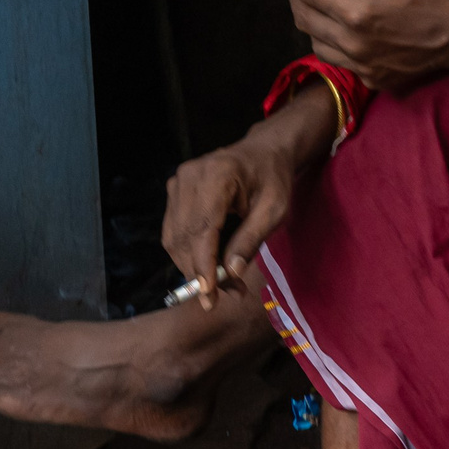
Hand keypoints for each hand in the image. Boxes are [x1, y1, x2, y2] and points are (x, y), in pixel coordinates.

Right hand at [161, 88, 336, 306]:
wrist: (263, 152)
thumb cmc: (273, 178)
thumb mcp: (274, 210)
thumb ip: (251, 239)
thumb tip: (230, 273)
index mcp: (217, 176)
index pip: (202, 229)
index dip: (203, 266)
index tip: (209, 296)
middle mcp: (189, 177)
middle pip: (183, 237)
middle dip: (199, 273)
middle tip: (223, 296)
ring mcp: (177, 182)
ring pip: (173, 238)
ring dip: (191, 267)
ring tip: (219, 286)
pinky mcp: (174, 191)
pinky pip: (173, 231)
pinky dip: (187, 254)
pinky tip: (207, 267)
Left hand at [284, 0, 448, 91]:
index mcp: (358, 12)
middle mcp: (353, 43)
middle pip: (304, 19)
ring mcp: (361, 65)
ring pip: (315, 43)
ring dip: (310, 21)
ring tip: (318, 4)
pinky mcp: (370, 78)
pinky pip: (337, 60)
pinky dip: (331, 42)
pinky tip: (341, 28)